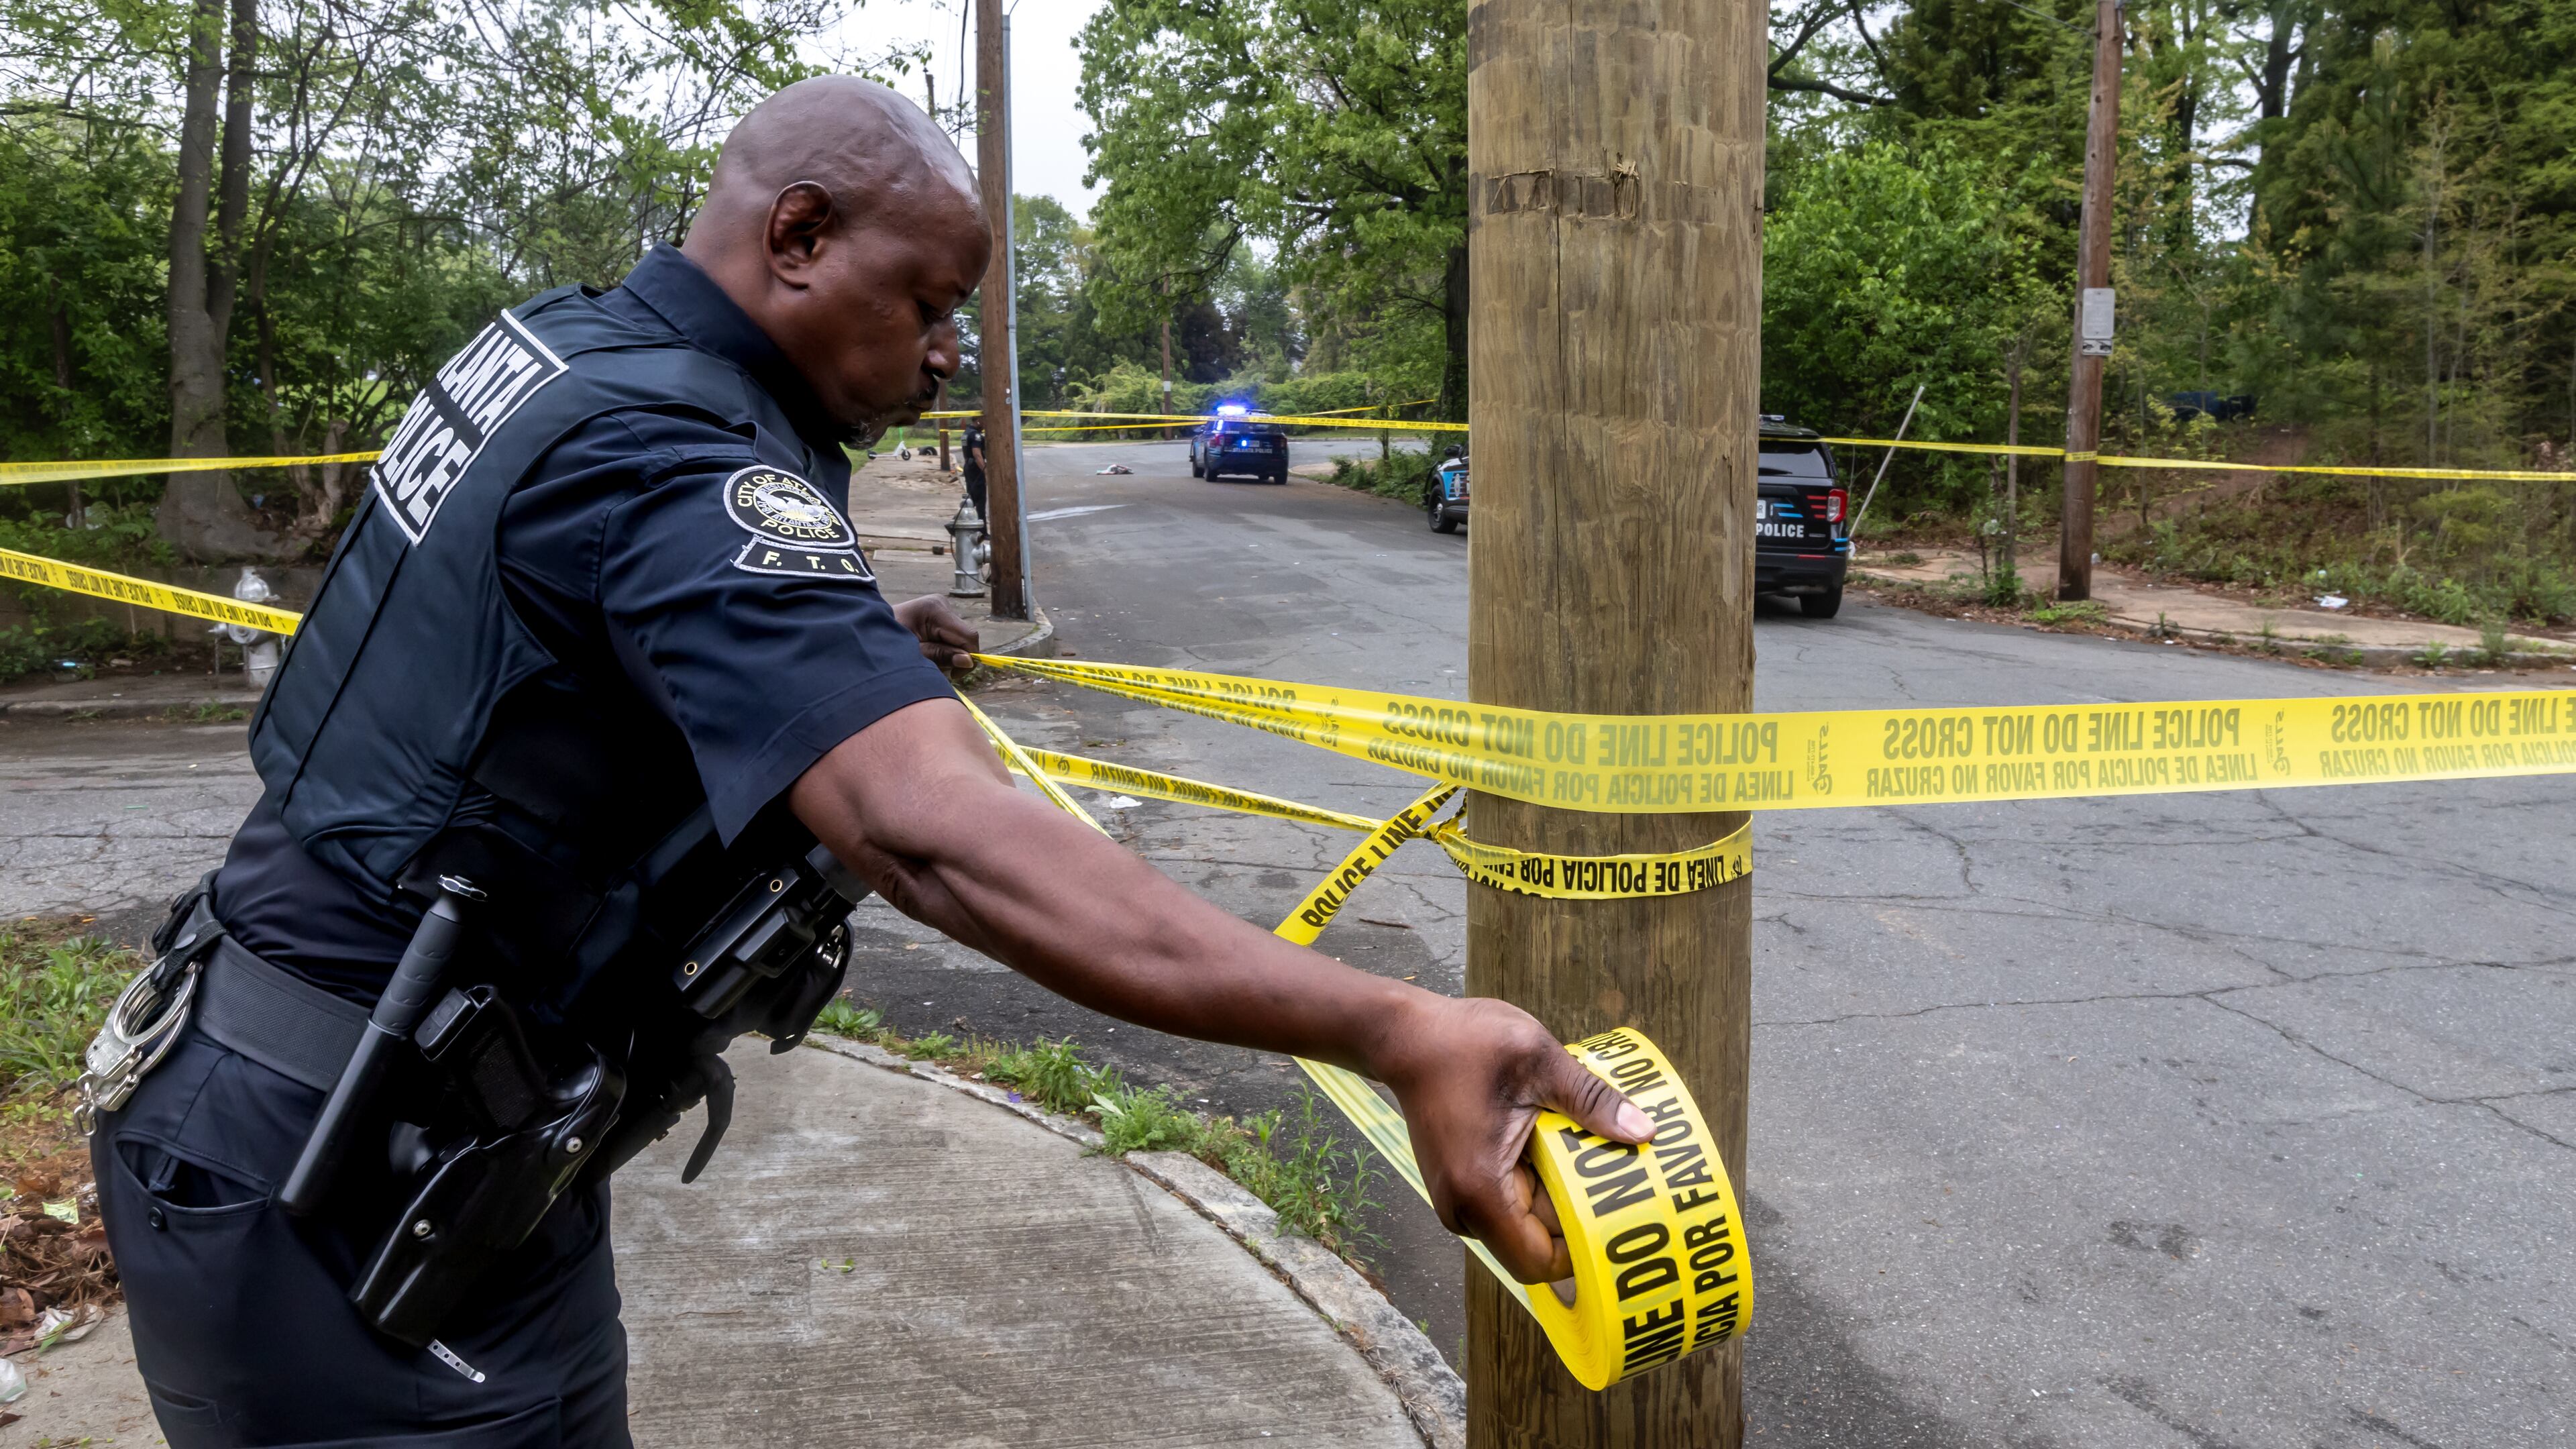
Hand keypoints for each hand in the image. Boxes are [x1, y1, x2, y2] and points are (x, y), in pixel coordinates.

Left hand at [892, 595, 978, 671]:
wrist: (867, 629)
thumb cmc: (887, 642)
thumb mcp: (914, 654)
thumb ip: (941, 656)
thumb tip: (968, 661)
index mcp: (934, 609)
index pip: (967, 635)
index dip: (968, 657)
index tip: (954, 674)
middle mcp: (941, 604)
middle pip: (965, 637)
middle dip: (955, 656)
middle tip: (934, 667)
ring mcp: (941, 607)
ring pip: (960, 638)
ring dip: (949, 654)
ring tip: (926, 658)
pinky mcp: (938, 614)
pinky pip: (952, 635)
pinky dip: (944, 648)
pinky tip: (928, 651)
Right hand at [1370, 995, 1653, 1282]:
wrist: (1406, 1035)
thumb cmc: (1464, 1043)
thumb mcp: (1538, 1060)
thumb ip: (1591, 1100)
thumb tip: (1645, 1133)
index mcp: (1480, 1188)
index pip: (1539, 1263)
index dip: (1581, 1253)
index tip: (1619, 1220)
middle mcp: (1463, 1206)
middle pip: (1537, 1244)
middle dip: (1579, 1217)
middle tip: (1620, 1179)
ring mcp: (1459, 1198)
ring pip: (1526, 1223)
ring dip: (1560, 1196)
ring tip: (1590, 1153)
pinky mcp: (1462, 1184)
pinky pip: (1512, 1202)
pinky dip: (1540, 1182)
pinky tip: (1558, 1143)